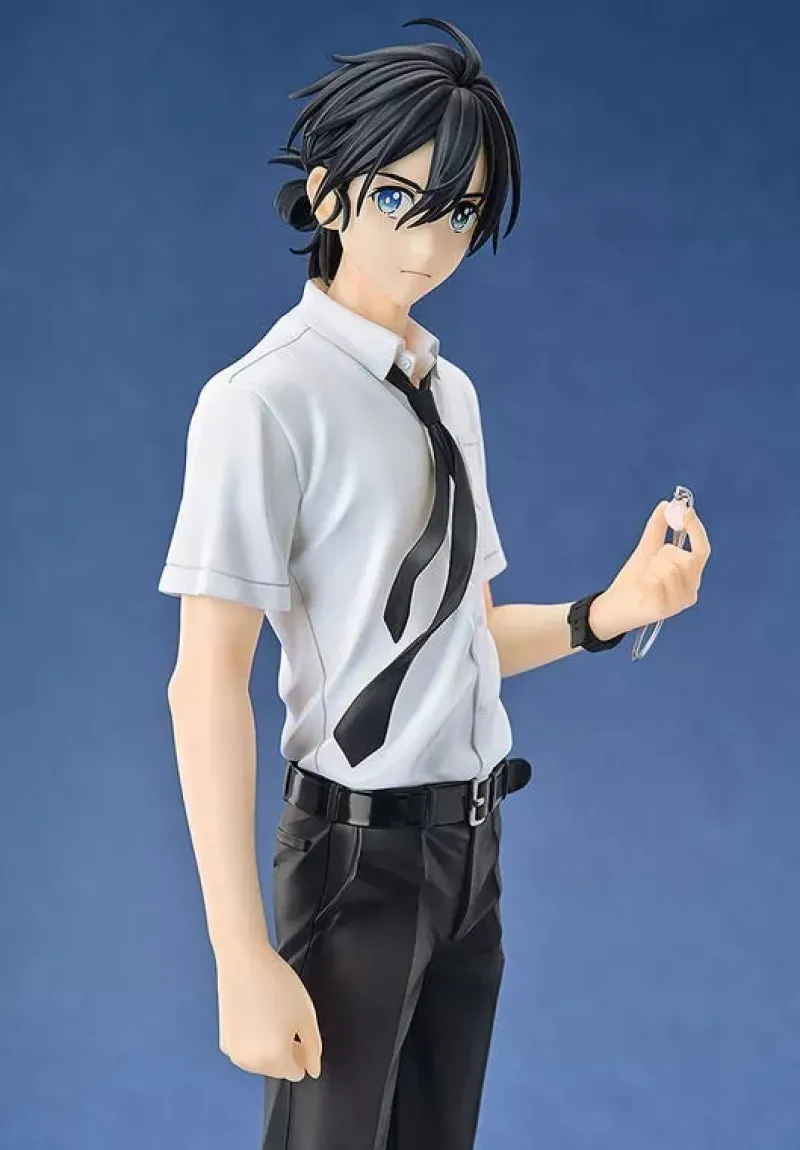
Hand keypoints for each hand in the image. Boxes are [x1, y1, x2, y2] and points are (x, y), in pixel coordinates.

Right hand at [216, 938, 321, 1081]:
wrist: (244, 961)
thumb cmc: (278, 985)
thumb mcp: (307, 1016)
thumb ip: (313, 1048)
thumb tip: (313, 1069)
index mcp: (274, 1059)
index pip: (295, 1073)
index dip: (303, 1054)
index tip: (302, 1035)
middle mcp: (250, 1063)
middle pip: (277, 1070)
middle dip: (286, 1052)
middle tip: (289, 1021)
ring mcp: (234, 1053)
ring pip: (261, 1062)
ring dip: (269, 1047)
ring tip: (273, 1016)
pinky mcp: (224, 1041)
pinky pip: (246, 1050)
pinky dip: (253, 1040)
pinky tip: (257, 1016)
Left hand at [589, 501, 710, 639]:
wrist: (613, 606)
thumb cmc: (633, 580)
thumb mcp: (646, 549)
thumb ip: (657, 528)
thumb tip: (667, 504)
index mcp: (690, 574)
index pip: (703, 549)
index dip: (696, 529)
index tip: (684, 511)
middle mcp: (691, 589)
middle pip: (685, 558)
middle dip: (662, 555)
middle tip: (649, 565)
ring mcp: (680, 602)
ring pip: (671, 569)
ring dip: (651, 569)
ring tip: (644, 579)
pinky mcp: (666, 610)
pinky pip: (657, 582)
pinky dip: (644, 580)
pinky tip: (640, 588)